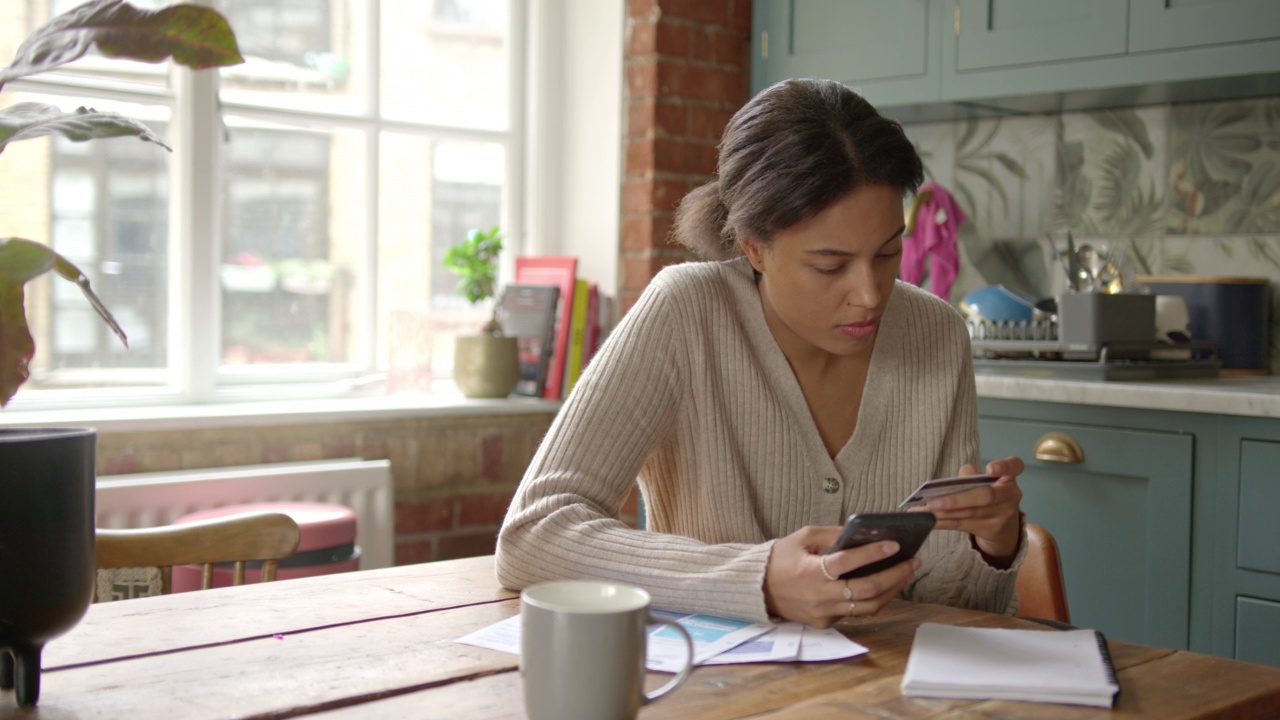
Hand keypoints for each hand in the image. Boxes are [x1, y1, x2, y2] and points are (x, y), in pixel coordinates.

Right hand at [763, 525, 919, 627]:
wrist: (758, 589)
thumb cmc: (781, 559)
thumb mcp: (802, 537)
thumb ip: (832, 534)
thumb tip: (862, 533)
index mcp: (811, 572)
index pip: (848, 562)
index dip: (873, 553)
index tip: (895, 544)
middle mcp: (820, 596)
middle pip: (867, 589)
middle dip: (895, 574)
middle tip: (913, 561)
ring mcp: (824, 613)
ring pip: (868, 607)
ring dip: (892, 590)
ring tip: (906, 573)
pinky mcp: (826, 623)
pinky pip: (857, 613)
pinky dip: (875, 599)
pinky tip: (886, 585)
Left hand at [921, 456, 1023, 561]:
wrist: (1004, 525)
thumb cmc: (989, 494)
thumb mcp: (986, 481)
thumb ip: (972, 476)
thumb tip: (956, 480)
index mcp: (1009, 477)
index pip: (1014, 466)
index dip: (1004, 466)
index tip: (990, 468)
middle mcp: (1009, 495)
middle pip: (985, 496)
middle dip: (957, 500)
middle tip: (933, 502)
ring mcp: (1002, 515)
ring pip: (970, 513)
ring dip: (944, 513)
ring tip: (924, 510)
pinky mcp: (991, 529)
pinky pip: (963, 524)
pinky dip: (944, 522)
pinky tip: (929, 520)